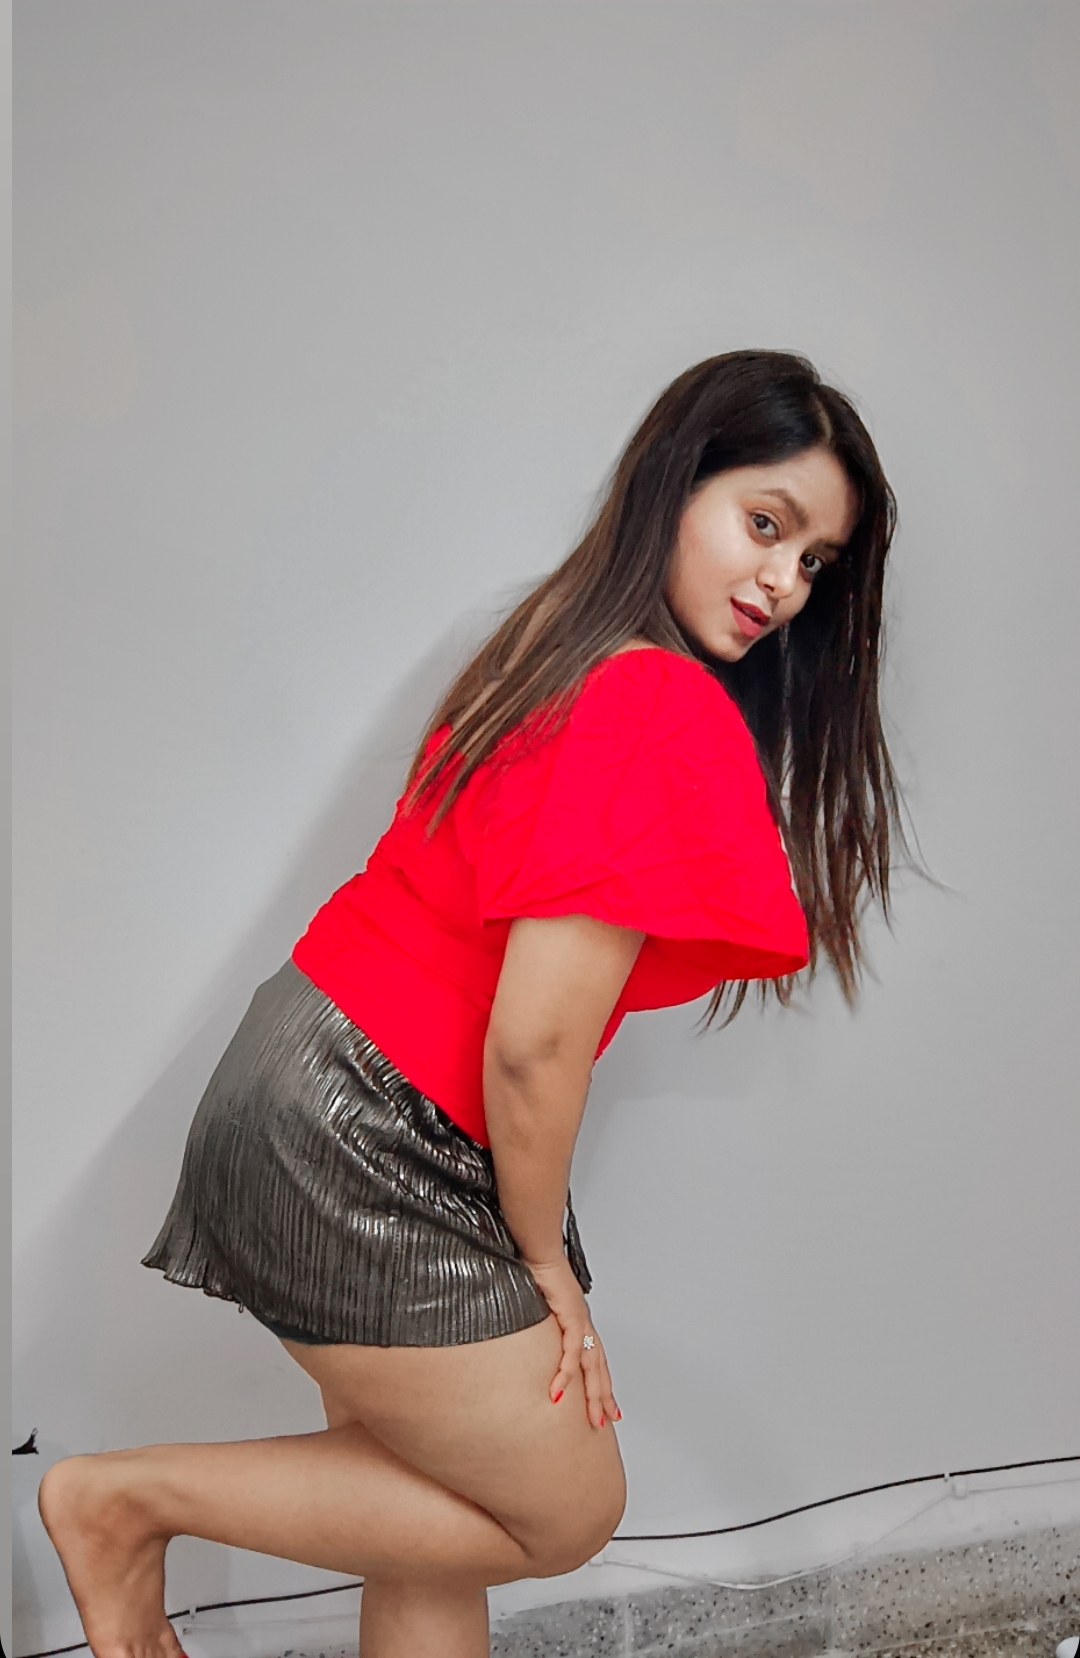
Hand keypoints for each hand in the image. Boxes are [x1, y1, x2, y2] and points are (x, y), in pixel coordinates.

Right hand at [527, 1255, 620, 1429]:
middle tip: (608, 1420)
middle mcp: (583, 1323)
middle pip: (599, 1367)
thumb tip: (523, 1335)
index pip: (594, 1357)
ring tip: (593, 1417)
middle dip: (604, 1396)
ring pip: (591, 1367)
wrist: (539, 1250)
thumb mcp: (537, 1304)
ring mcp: (580, 1321)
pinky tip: (559, 1392)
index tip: (605, 1401)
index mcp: (578, 1320)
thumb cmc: (536, 1270)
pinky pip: (570, 1353)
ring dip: (592, 1394)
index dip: (600, 1381)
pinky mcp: (571, 1317)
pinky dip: (565, 1374)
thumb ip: (537, 1322)